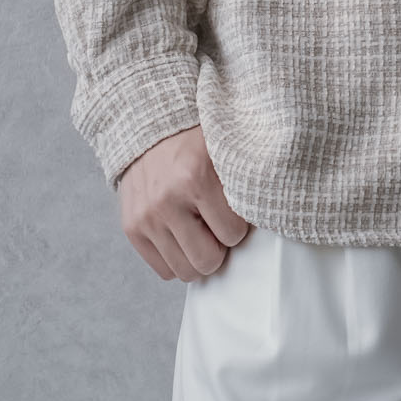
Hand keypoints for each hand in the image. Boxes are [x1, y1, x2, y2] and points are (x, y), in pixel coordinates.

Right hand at [117, 125, 252, 280]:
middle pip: (207, 261)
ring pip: (185, 271)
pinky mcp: (131, 228)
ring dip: (197, 254)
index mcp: (195, 177)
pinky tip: (182, 234)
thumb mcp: (223, 149)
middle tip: (217, 225)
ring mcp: (146, 217)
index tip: (234, 210)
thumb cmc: (192, 141)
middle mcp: (167, 200)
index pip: (233, 234)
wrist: (147, 128)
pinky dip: (177, 258)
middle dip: (219, 247)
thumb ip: (244, 179)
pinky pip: (163, 270)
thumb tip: (269, 213)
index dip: (238, 225)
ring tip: (199, 229)